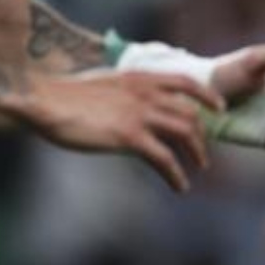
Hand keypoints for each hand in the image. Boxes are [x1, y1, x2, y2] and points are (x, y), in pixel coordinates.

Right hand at [27, 68, 224, 192]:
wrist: (45, 99)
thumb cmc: (66, 95)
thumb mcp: (103, 84)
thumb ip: (125, 92)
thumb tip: (132, 102)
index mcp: (140, 77)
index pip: (185, 81)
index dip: (206, 95)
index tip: (219, 108)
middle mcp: (146, 93)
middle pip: (189, 113)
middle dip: (201, 135)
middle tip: (202, 154)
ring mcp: (140, 114)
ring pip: (184, 133)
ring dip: (196, 153)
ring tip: (197, 170)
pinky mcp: (129, 137)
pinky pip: (164, 158)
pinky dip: (176, 174)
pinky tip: (179, 186)